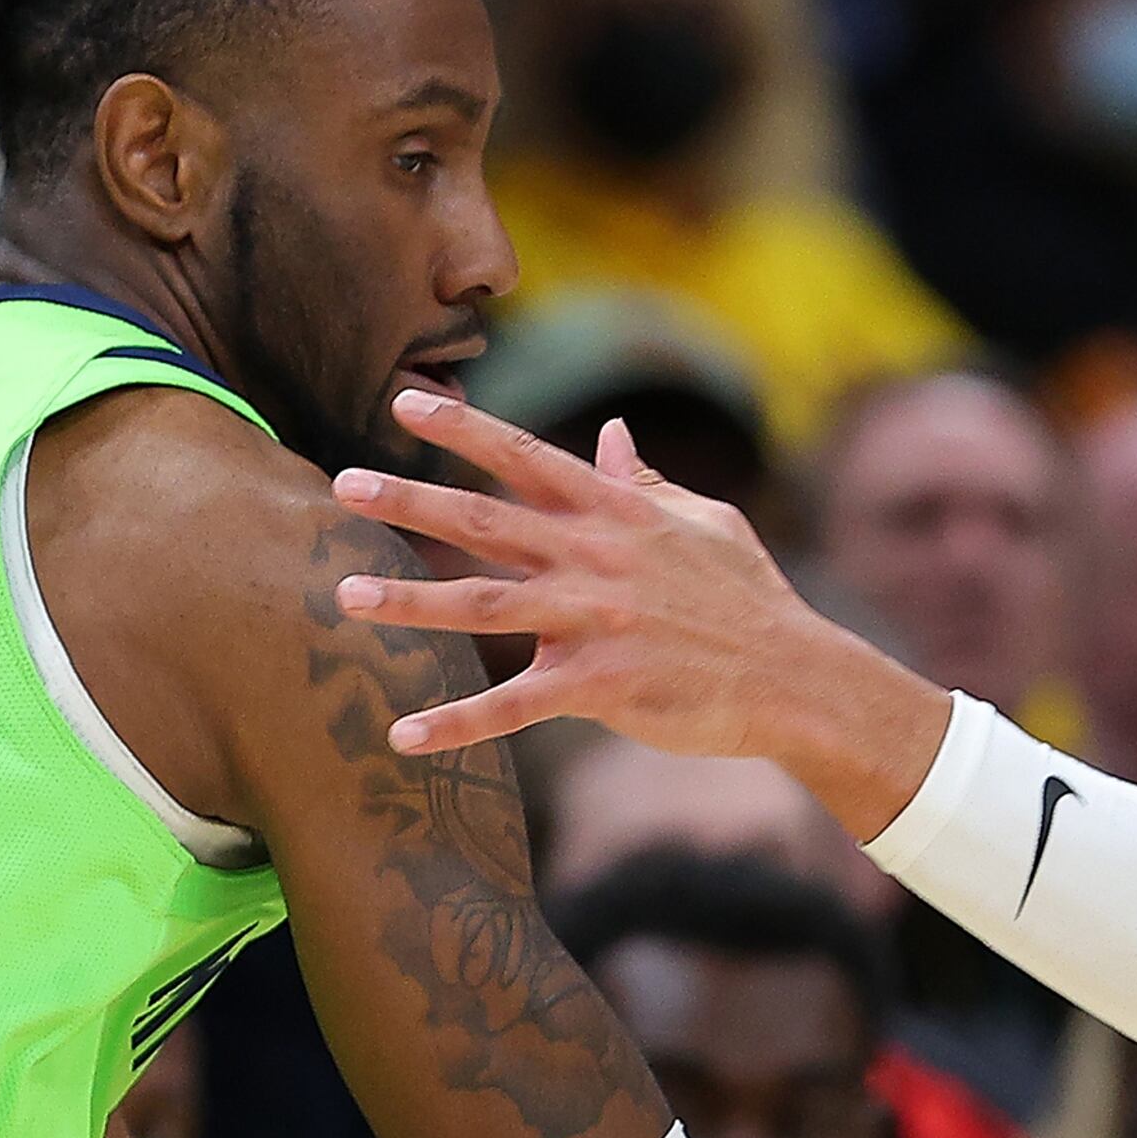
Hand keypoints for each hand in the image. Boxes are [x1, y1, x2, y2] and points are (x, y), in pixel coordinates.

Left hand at [329, 396, 943, 826]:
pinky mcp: (600, 687)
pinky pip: (513, 707)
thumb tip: (612, 434)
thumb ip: (645, 483)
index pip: (526, 457)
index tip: (404, 401)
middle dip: (411, 499)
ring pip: (485, 606)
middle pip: (486, 521)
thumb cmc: (748, 598)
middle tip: (341, 484)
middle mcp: (597, 557)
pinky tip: (402, 736)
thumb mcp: (704, 523)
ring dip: (411, 601)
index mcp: (616, 513)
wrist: (794, 678)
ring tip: (347, 595)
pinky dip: (456, 724)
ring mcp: (596, 621)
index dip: (464, 429)